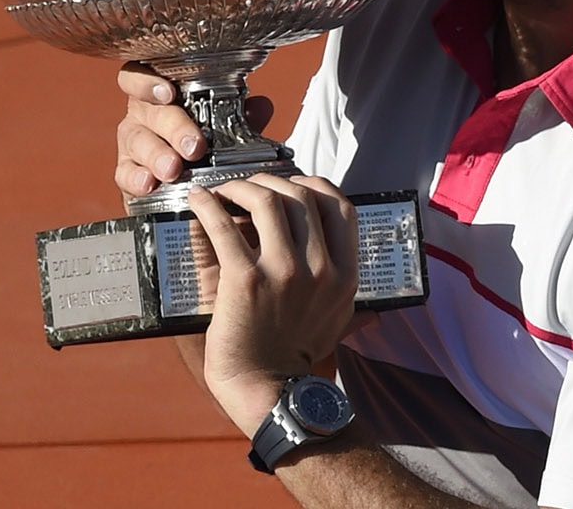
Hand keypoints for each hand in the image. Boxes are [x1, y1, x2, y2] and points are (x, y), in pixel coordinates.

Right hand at [114, 63, 274, 198]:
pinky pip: (124, 172)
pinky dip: (136, 178)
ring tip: (173, 169)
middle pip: (148, 111)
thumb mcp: (223, 126)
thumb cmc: (200, 143)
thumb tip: (260, 107)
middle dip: (173, 127)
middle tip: (194, 147)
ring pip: (137, 141)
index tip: (167, 92)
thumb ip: (239, 116)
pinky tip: (149, 183)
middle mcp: (142, 114)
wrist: (185, 184)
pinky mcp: (126, 172)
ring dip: (156, 155)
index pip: (140, 76)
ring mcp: (132, 142)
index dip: (148, 82)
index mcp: (160, 94)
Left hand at [185, 175, 358, 432]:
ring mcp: (284, 272)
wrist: (268, 392)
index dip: (314, 184)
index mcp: (344, 275)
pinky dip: (208, 206)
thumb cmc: (296, 358)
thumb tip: (374, 310)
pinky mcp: (245, 279)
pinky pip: (224, 226)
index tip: (292, 183)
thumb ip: (351, 304)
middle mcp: (320, 269)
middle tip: (248, 185)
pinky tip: (198, 202)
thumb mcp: (337, 325)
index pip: (340, 206)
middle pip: (300, 196)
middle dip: (270, 181)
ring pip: (266, 200)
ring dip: (240, 186)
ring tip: (223, 190)